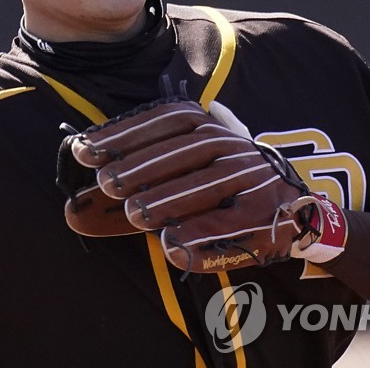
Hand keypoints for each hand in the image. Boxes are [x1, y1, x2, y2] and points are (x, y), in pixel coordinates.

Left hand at [57, 98, 338, 272]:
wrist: (294, 210)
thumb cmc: (220, 183)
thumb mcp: (184, 164)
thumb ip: (134, 175)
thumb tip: (74, 195)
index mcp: (208, 126)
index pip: (162, 123)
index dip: (123, 134)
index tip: (85, 149)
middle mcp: (231, 148)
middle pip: (182, 153)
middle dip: (142, 167)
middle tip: (108, 184)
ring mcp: (251, 181)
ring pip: (206, 187)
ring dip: (168, 200)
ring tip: (134, 213)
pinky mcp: (266, 217)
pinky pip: (230, 227)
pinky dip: (201, 238)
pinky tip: (170, 247)